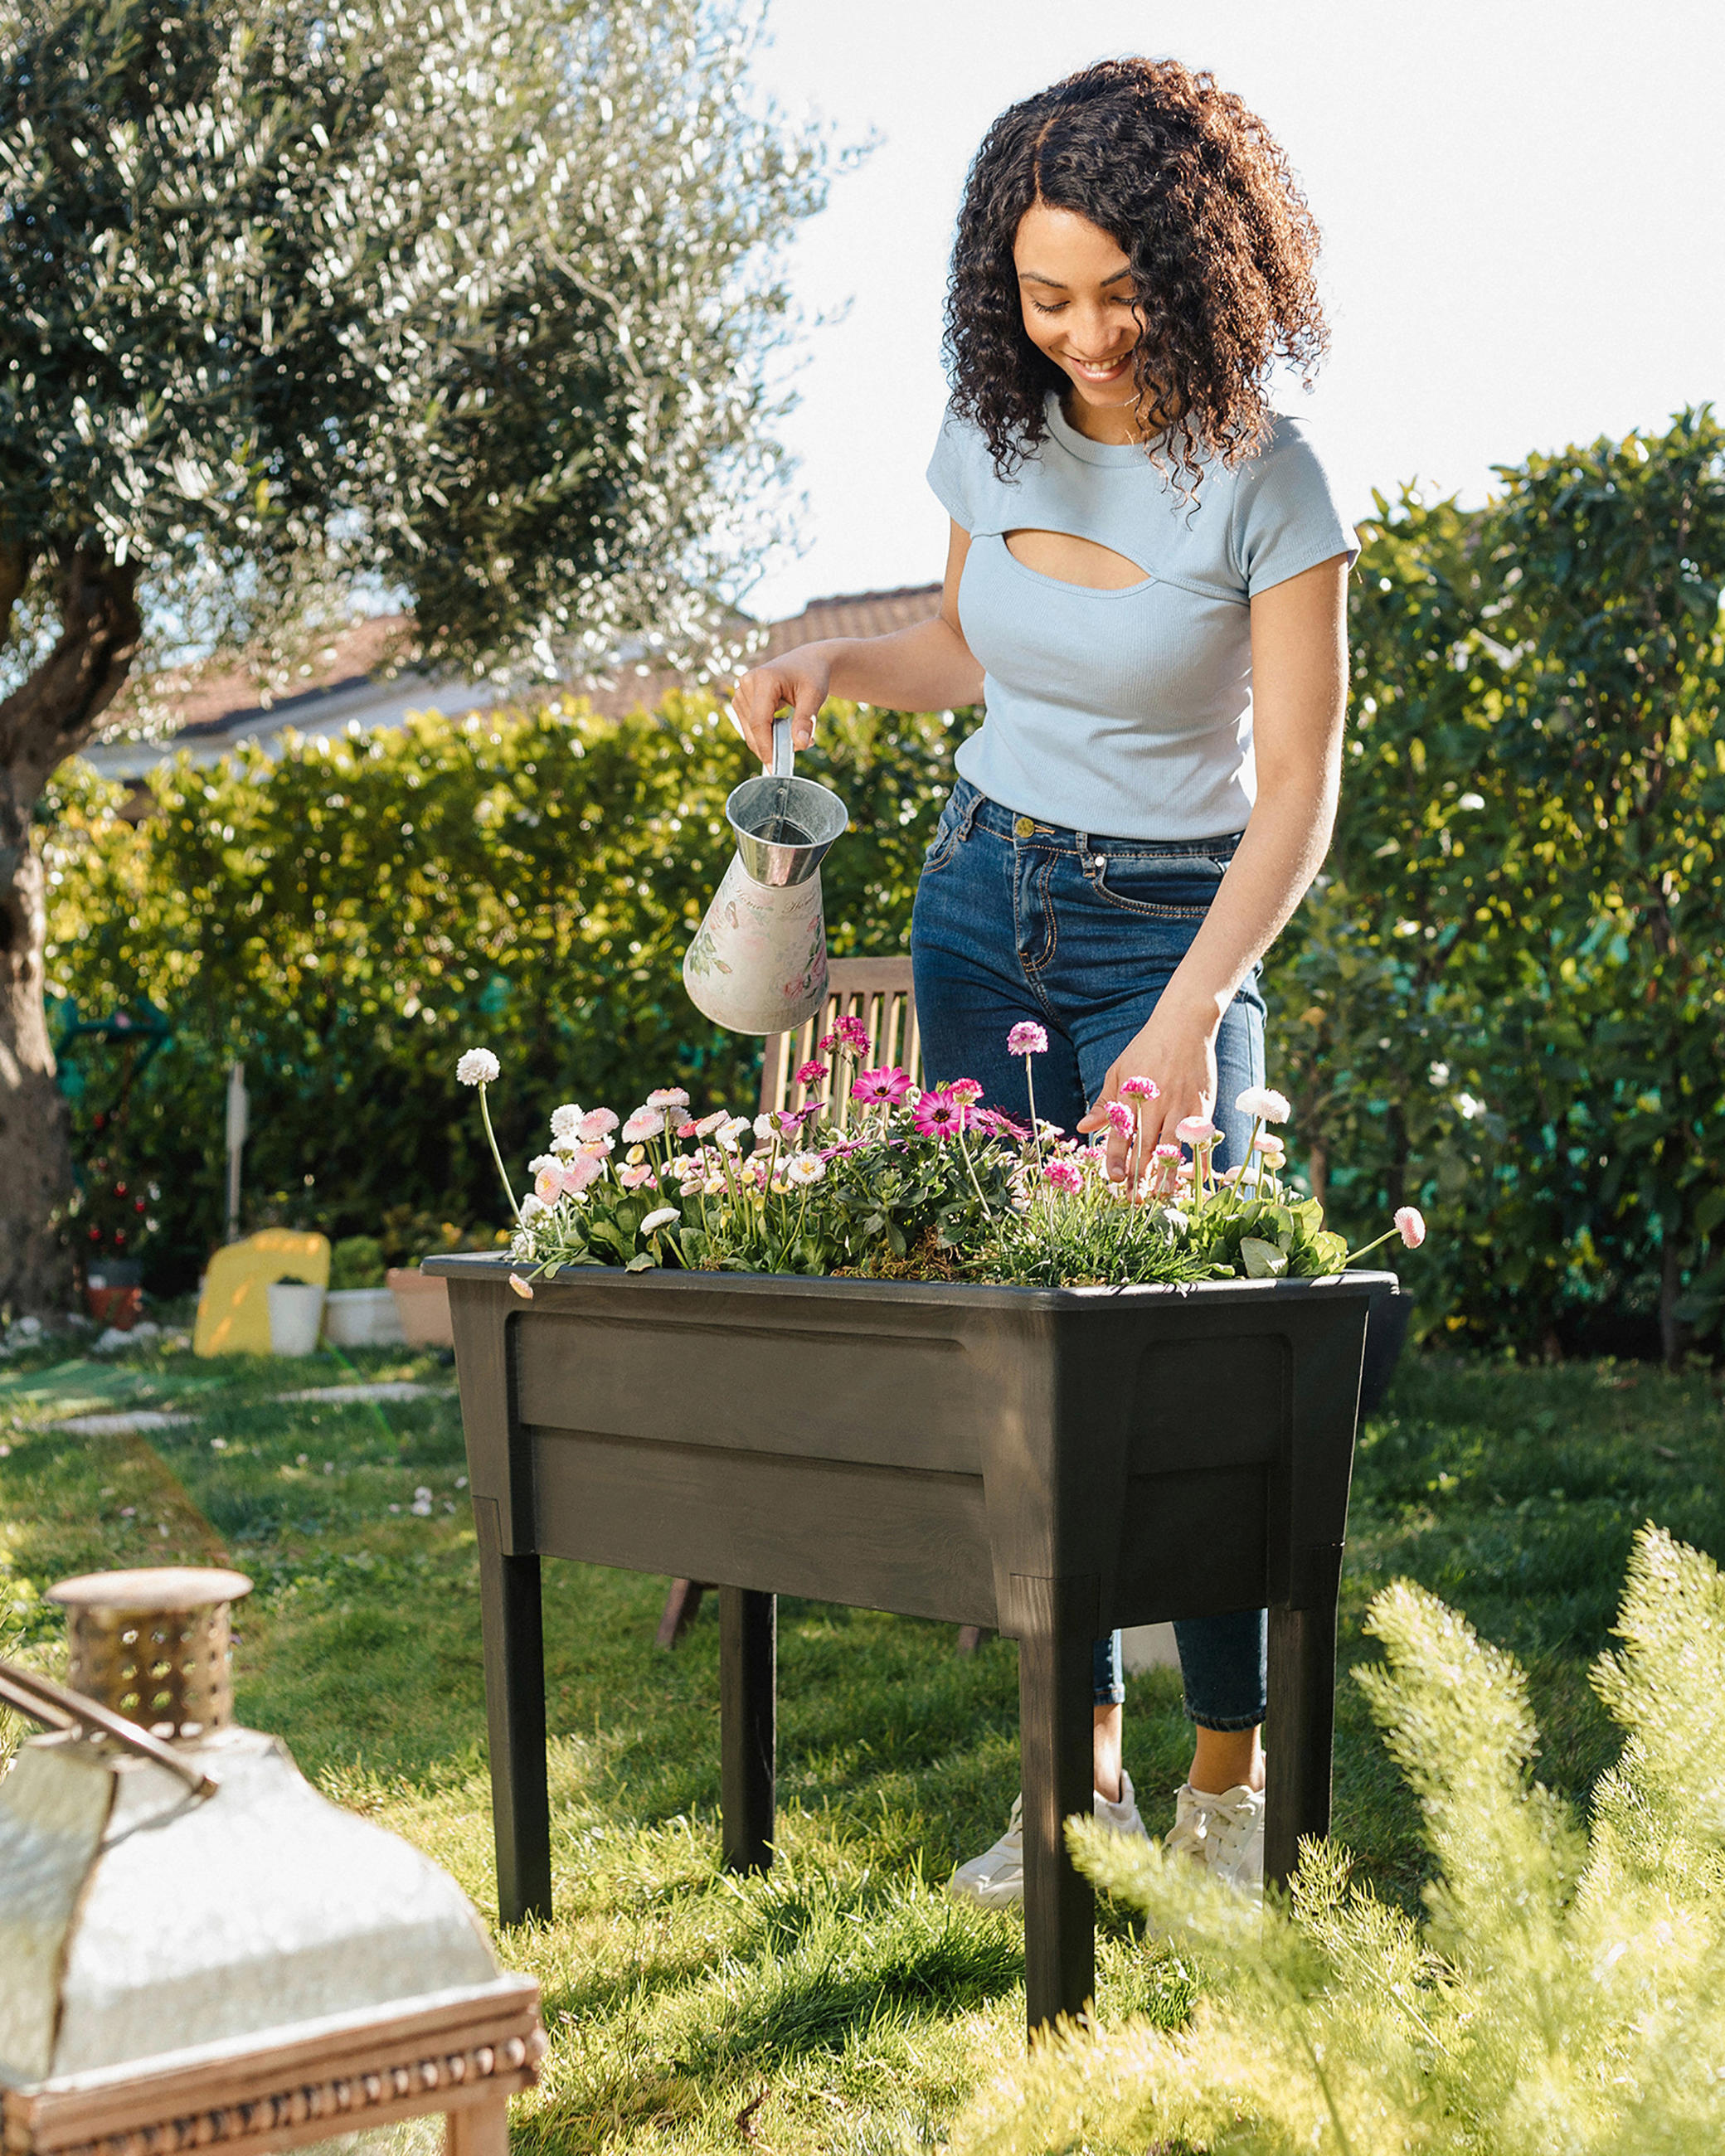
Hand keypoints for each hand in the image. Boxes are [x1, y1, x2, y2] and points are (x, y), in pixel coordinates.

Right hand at [730, 646, 830, 763]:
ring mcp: (741, 692)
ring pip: (750, 731)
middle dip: (772, 746)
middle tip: (798, 749)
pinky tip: (784, 730)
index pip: (759, 722)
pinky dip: (766, 735)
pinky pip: (750, 727)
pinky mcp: (741, 700)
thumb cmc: (812, 676)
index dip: (766, 746)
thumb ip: (806, 720)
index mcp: (763, 679)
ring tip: (796, 734)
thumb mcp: (815, 696)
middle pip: (753, 729)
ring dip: (770, 741)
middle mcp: (746, 683)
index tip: (776, 766)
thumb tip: (800, 745)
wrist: (806, 662)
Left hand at [1077, 996, 1220, 1188]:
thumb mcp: (1119, 1071)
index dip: (1116, 1158)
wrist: (1185, 1025)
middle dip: (1139, 1176)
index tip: (1112, 1180)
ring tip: (1161, 1198)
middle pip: (1146, 1146)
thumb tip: (1083, 1128)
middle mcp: (1156, 1102)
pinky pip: (1200, 1139)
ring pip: (1174, 1147)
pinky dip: (1198, 1160)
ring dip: (1167, 1175)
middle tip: (1134, 1200)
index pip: (1121, 1133)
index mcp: (1132, 1094)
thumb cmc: (1147, 1049)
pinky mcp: (1203, 1106)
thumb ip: (1105, 1104)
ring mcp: (1182, 1105)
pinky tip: (1195, 1180)